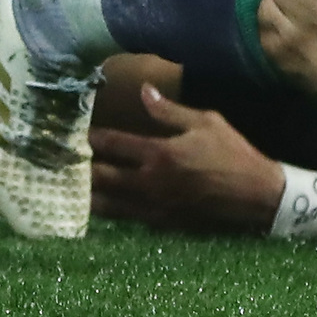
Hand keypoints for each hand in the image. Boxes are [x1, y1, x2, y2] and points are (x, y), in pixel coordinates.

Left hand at [88, 84, 282, 232]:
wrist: (255, 195)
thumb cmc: (232, 153)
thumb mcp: (205, 121)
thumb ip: (169, 110)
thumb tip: (143, 92)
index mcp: (160, 153)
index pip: (115, 145)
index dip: (93, 138)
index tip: (77, 133)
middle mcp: (150, 182)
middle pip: (104, 177)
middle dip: (82, 169)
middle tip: (62, 163)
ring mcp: (154, 207)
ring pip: (110, 204)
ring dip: (88, 196)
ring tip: (69, 190)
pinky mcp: (162, 224)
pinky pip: (127, 219)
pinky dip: (109, 214)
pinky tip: (99, 210)